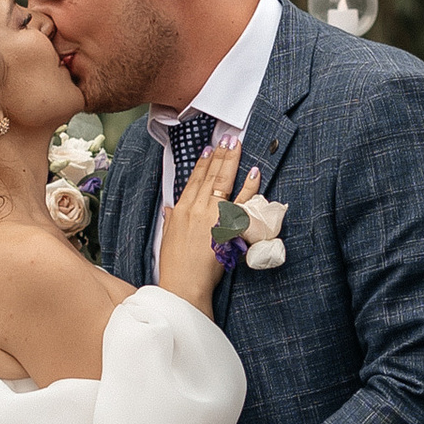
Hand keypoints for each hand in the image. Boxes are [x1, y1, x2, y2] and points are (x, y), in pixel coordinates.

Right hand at [155, 138, 243, 312]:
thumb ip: (170, 219)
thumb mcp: (168, 237)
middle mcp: (195, 208)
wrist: (184, 285)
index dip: (203, 162)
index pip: (194, 179)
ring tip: (238, 146)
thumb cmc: (176, 266)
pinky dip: (248, 186)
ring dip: (232, 161)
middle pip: (210, 175)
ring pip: (223, 182)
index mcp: (180, 210)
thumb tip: (169, 208)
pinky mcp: (227, 226)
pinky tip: (254, 173)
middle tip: (228, 138)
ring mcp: (212, 216)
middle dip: (220, 154)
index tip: (210, 149)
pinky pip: (241, 202)